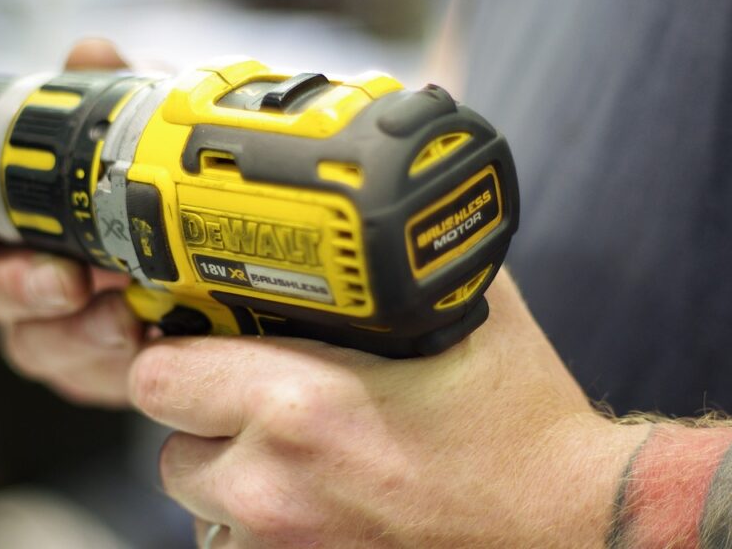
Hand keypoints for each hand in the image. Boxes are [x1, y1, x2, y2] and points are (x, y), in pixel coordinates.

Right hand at [0, 38, 143, 406]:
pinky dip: (122, 363)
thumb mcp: (143, 131)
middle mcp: (19, 275)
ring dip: (77, 333)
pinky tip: (156, 341)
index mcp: (5, 219)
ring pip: (37, 345)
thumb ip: (113, 93)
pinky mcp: (100, 369)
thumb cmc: (152, 184)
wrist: (213, 243)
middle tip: (64, 280)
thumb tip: (90, 53)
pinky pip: (95, 380)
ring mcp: (58, 328)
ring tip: (125, 318)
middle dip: (18, 286)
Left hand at [128, 270, 648, 547]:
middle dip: (197, 409)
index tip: (199, 338)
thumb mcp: (463, 316)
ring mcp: (282, 544)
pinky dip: (255, 520)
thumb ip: (398, 263)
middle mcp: (275, 484)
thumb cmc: (522, 430)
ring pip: (196, 496)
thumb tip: (382, 215)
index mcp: (300, 405)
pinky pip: (232, 542)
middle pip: (165, 436)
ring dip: (224, 468)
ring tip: (286, 450)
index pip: (158, 372)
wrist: (573, 526)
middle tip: (247, 393)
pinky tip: (310, 498)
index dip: (175, 348)